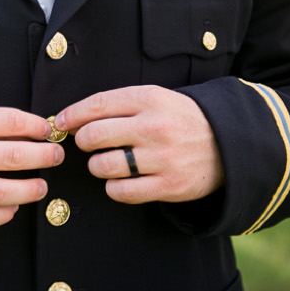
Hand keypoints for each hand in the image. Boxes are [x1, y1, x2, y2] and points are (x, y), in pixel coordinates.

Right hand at [0, 106, 63, 226]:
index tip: (47, 130)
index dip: (36, 126)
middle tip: (55, 156)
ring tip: (42, 186)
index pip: (11, 122)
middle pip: (14, 157)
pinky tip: (13, 207)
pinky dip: (3, 214)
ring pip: (3, 192)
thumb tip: (27, 129)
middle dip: (43, 157)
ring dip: (30, 190)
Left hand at [54, 85, 224, 203]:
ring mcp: (162, 158)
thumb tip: (73, 120)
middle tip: (90, 145)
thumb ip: (120, 105)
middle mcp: (155, 127)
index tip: (61, 123)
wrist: (228, 144)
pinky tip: (121, 180)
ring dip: (97, 166)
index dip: (72, 115)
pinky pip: (122, 191)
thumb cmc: (182, 120)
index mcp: (151, 99)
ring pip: (104, 166)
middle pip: (95, 136)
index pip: (98, 104)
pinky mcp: (168, 186)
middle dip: (84, 142)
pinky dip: (114, 188)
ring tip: (107, 163)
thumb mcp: (158, 99)